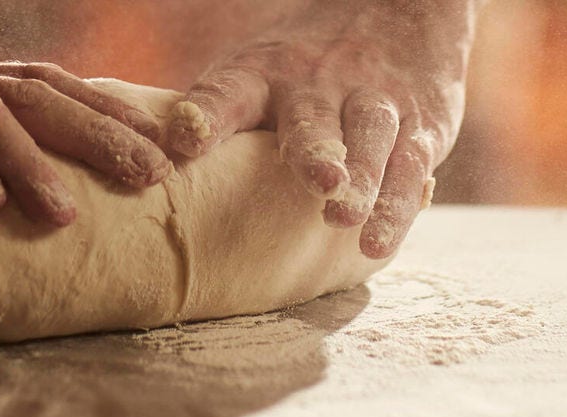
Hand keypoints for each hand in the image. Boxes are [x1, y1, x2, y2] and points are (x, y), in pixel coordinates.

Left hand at [165, 0, 477, 257]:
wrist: (399, 14)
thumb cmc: (303, 70)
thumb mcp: (254, 75)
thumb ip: (215, 118)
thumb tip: (149, 170)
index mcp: (262, 74)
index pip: (229, 91)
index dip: (207, 114)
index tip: (185, 137)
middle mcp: (318, 86)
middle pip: (312, 118)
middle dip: (312, 151)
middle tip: (316, 181)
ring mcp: (372, 103)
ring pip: (368, 139)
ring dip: (359, 179)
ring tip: (341, 216)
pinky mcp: (418, 128)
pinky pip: (408, 169)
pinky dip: (394, 208)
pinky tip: (375, 243)